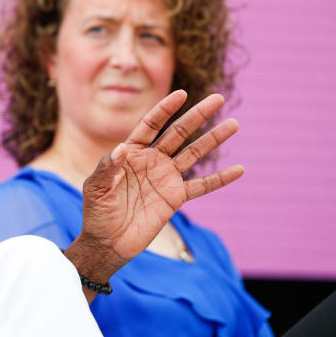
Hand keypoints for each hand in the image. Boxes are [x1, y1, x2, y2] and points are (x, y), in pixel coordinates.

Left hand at [66, 91, 243, 282]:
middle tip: (217, 99)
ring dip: (213, 140)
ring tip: (233, 124)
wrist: (107, 242)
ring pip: (193, 154)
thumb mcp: (95, 188)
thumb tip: (121, 148)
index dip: (165, 109)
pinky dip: (220, 179)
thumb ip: (107, 168)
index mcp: (131, 152)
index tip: (182, 94)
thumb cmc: (97, 212)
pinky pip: (201, 187)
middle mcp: (151, 160)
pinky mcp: (175, 198)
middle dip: (197, 116)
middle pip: (178, 133)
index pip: (151, 124)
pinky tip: (239, 170)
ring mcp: (165, 178)